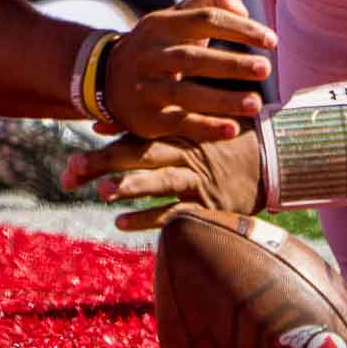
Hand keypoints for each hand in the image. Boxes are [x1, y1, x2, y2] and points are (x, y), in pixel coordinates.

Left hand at [62, 128, 263, 230]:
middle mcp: (187, 153)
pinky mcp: (208, 206)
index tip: (75, 155)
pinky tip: (121, 222)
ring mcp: (198, 180)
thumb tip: (96, 125)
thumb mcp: (189, 125)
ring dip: (131, 186)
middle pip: (141, 156)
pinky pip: (175, 213)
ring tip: (103, 192)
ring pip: (161, 181)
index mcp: (180, 132)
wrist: (274, 162)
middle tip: (73, 171)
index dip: (106, 143)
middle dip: (106, 163)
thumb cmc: (223, 142)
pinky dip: (148, 217)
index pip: (137, 135)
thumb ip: (139, 127)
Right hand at [98, 0, 275, 140]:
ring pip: (184, 94)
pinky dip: (205, 127)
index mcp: (163, 24)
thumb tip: (242, 9)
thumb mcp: (178, 14)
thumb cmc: (160, 43)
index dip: (240, 29)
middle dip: (231, 64)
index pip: (205, 19)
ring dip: (221, 100)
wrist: (105, 77)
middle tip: (265, 68)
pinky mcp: (146, 117)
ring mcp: (146, 87)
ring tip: (255, 104)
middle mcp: (151, 54)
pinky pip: (177, 122)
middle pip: (193, 57)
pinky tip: (232, 130)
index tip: (272, 41)